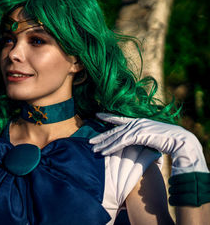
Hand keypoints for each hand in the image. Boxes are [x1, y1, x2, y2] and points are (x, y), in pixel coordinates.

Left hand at [89, 113, 208, 175]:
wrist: (179, 139)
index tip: (97, 115)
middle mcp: (135, 123)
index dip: (107, 117)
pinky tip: (103, 152)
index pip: (119, 118)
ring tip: (92, 148)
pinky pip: (121, 143)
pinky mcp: (138, 135)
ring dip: (103, 144)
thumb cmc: (168, 139)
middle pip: (113, 130)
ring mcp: (136, 128)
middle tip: (89, 141)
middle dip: (101, 136)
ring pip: (115, 137)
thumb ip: (142, 137)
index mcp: (138, 121)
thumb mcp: (152, 136)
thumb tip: (137, 142)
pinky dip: (111, 148)